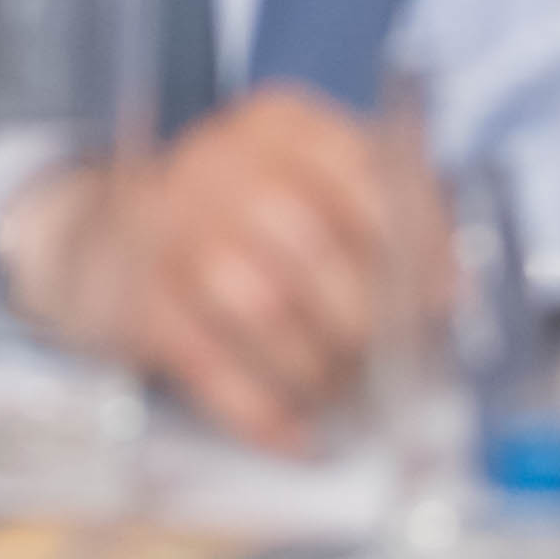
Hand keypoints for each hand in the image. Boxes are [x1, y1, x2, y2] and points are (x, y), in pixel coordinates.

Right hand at [0, 84, 438, 452]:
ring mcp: (172, 230)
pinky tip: (296, 433)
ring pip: (266, 314)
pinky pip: (213, 371)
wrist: (100, 237)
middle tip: (383, 360)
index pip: (370, 177)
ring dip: (317, 371)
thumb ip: (383, 210)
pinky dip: (265, 414)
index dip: (419, 250)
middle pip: (316, 251)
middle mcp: (222, 162)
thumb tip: (459, 285)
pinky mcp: (139, 299)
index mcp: (281, 124)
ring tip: (336, 389)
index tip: (442, 302)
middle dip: (364, 323)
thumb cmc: (233, 214)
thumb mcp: (302, 177)